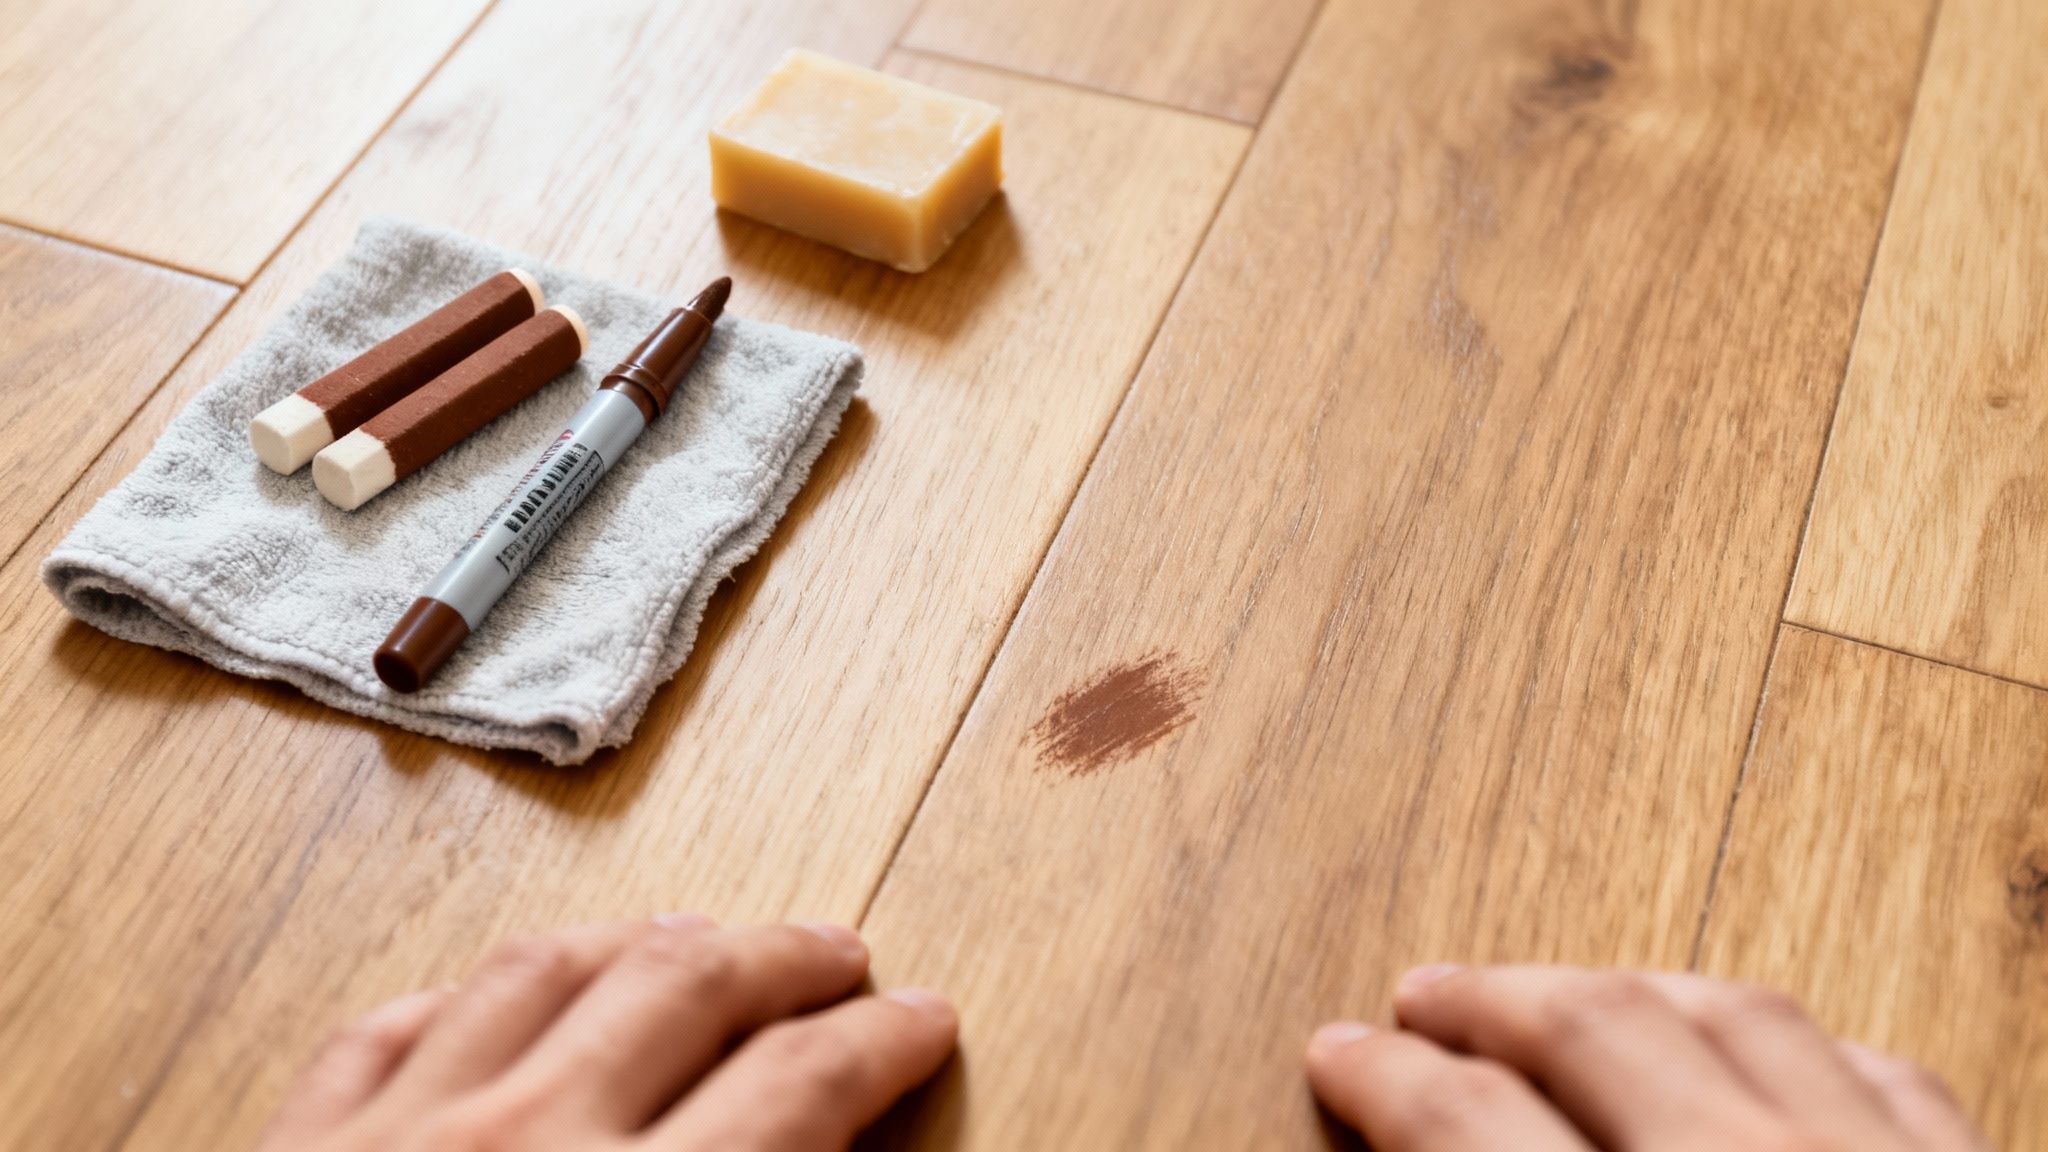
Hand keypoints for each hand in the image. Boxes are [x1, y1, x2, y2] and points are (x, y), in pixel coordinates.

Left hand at [258, 917, 955, 1151]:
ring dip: (643, 940)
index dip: (880, 1043)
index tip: (919, 1019)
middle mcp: (523, 1150)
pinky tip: (492, 996)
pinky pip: (391, 1026)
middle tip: (837, 954)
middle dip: (787, 956)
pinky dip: (465, 996)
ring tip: (694, 934)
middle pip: (690, 987)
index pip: (800, 1087)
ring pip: (548, 968)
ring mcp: (398, 1137)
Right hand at [1307, 965, 1988, 1150]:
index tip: (1342, 1052)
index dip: (1385, 1079)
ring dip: (1632, 991)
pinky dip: (1803, 1050)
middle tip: (1428, 994)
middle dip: (1490, 999)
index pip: (1468, 1124)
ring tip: (1572, 993)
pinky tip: (1765, 1049)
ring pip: (1740, 1013)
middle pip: (1593, 1028)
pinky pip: (1886, 1075)